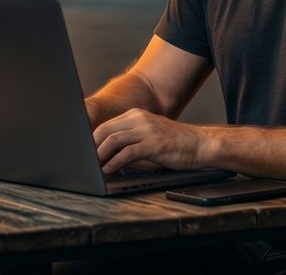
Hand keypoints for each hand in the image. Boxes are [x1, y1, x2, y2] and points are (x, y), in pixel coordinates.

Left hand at [92, 108, 206, 174]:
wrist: (201, 144)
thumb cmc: (175, 144)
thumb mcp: (150, 135)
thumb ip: (131, 139)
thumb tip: (107, 154)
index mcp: (136, 115)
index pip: (106, 126)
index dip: (91, 140)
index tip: (84, 154)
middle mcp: (140, 119)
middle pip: (105, 131)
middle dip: (91, 148)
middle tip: (84, 163)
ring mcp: (147, 130)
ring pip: (113, 140)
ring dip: (99, 156)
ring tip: (93, 168)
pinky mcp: (154, 144)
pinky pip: (127, 153)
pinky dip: (114, 162)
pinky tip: (109, 170)